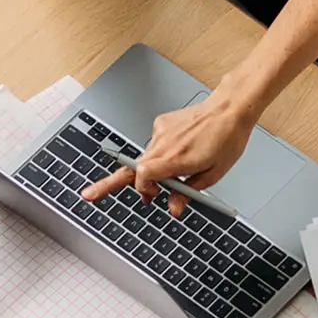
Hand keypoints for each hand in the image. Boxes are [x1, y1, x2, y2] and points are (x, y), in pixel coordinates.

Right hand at [83, 89, 255, 205]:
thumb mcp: (213, 175)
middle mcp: (163, 144)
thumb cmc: (226, 140)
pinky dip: (163, 152)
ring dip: (153, 169)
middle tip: (88, 194)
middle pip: (130, 168)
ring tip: (179, 168)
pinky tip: (183, 148)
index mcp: (177, 158)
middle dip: (108, 183)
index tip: (149, 198)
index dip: (143, 189)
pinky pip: (155, 145)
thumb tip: (174, 208)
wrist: (228, 110)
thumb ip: (188, 192)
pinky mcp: (160, 123)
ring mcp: (160, 132)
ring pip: (146, 158)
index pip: (143, 176)